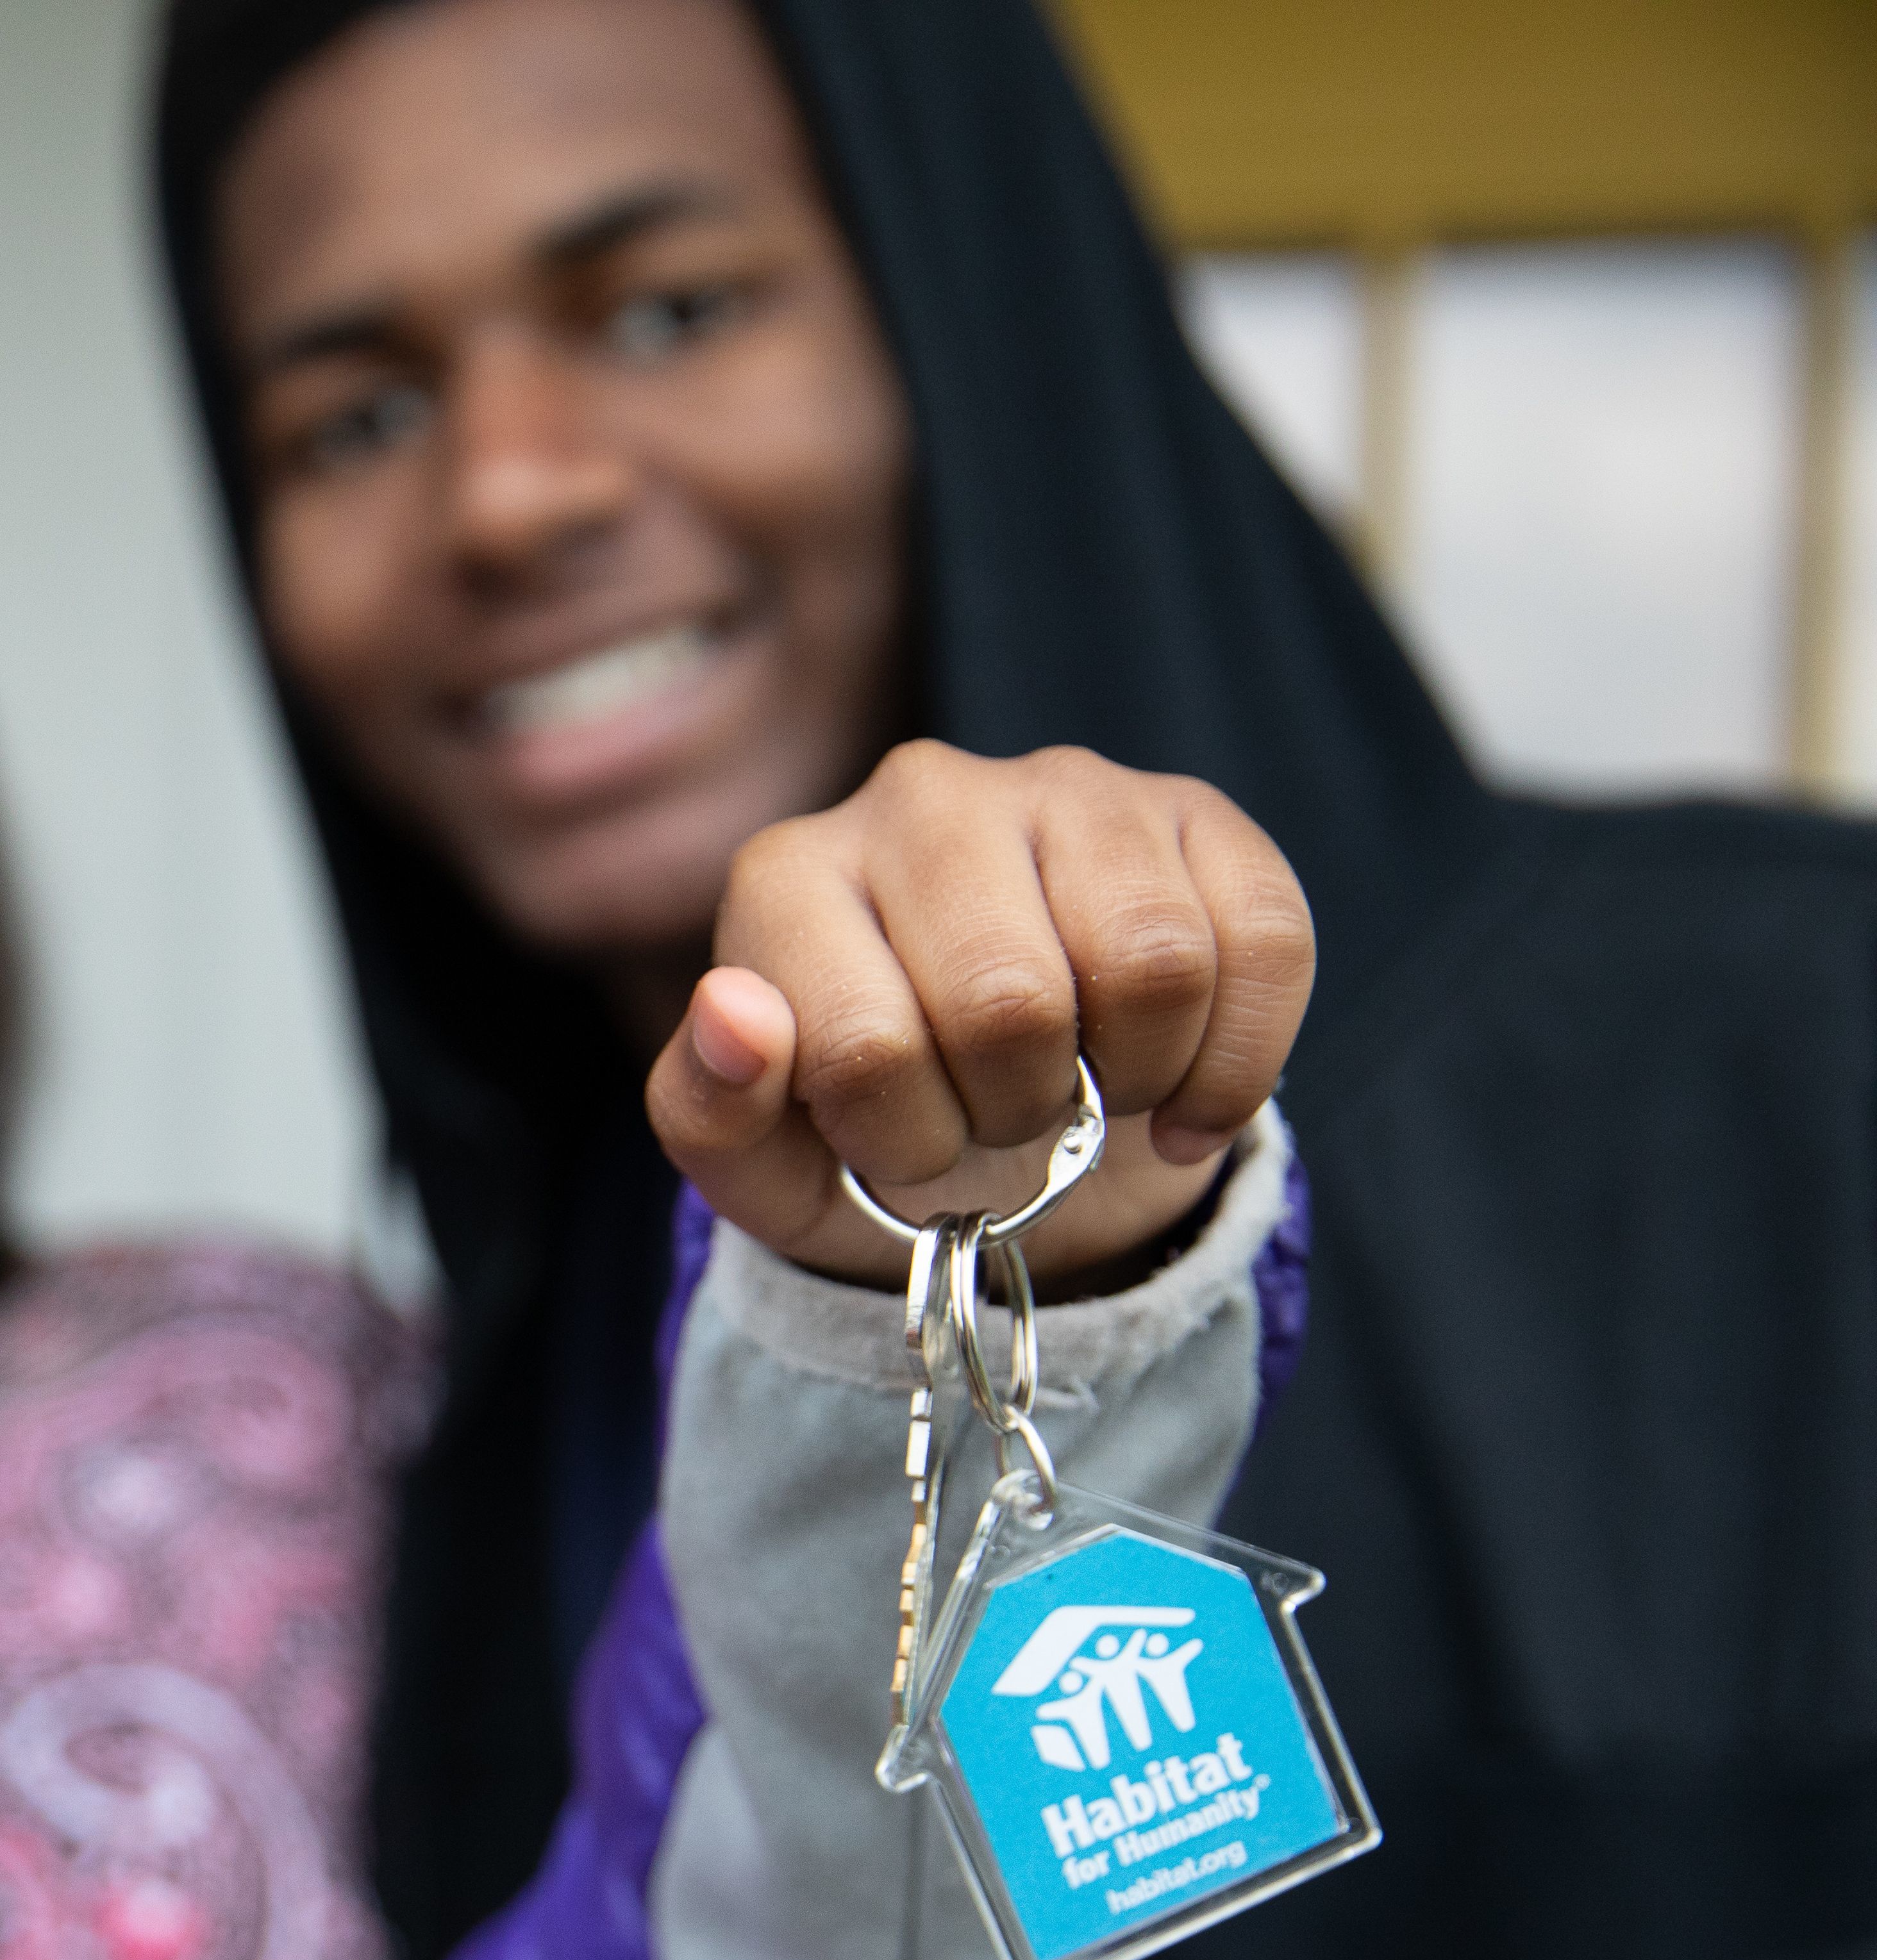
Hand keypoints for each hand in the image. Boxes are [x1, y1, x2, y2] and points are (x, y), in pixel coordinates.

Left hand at [647, 743, 1313, 1286]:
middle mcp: (918, 797)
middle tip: (997, 1119)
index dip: (902, 1139)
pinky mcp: (1192, 812)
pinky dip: (1234, 1061)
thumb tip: (734, 1013)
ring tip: (1083, 1090)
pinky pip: (1262, 940)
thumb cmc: (861, 1135)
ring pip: (1150, 966)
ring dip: (1128, 1084)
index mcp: (788, 876)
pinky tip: (1180, 1095)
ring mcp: (1064, 787)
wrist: (999, 1131)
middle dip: (1012, 1114)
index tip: (902, 1145)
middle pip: (1011, 1004)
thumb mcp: (761, 1160)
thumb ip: (708, 1106)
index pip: (864, 1042)